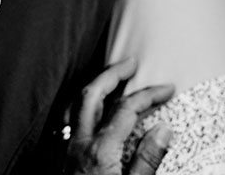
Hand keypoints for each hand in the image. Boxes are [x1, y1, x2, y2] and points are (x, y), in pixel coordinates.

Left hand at [65, 58, 173, 174]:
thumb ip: (147, 159)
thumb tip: (162, 130)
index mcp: (100, 150)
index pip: (126, 109)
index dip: (148, 94)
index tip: (165, 89)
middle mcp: (79, 144)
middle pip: (92, 94)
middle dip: (112, 73)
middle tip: (129, 64)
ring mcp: (65, 150)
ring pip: (73, 105)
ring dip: (92, 87)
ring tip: (108, 79)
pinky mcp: (58, 160)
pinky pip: (65, 122)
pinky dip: (78, 106)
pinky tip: (86, 110)